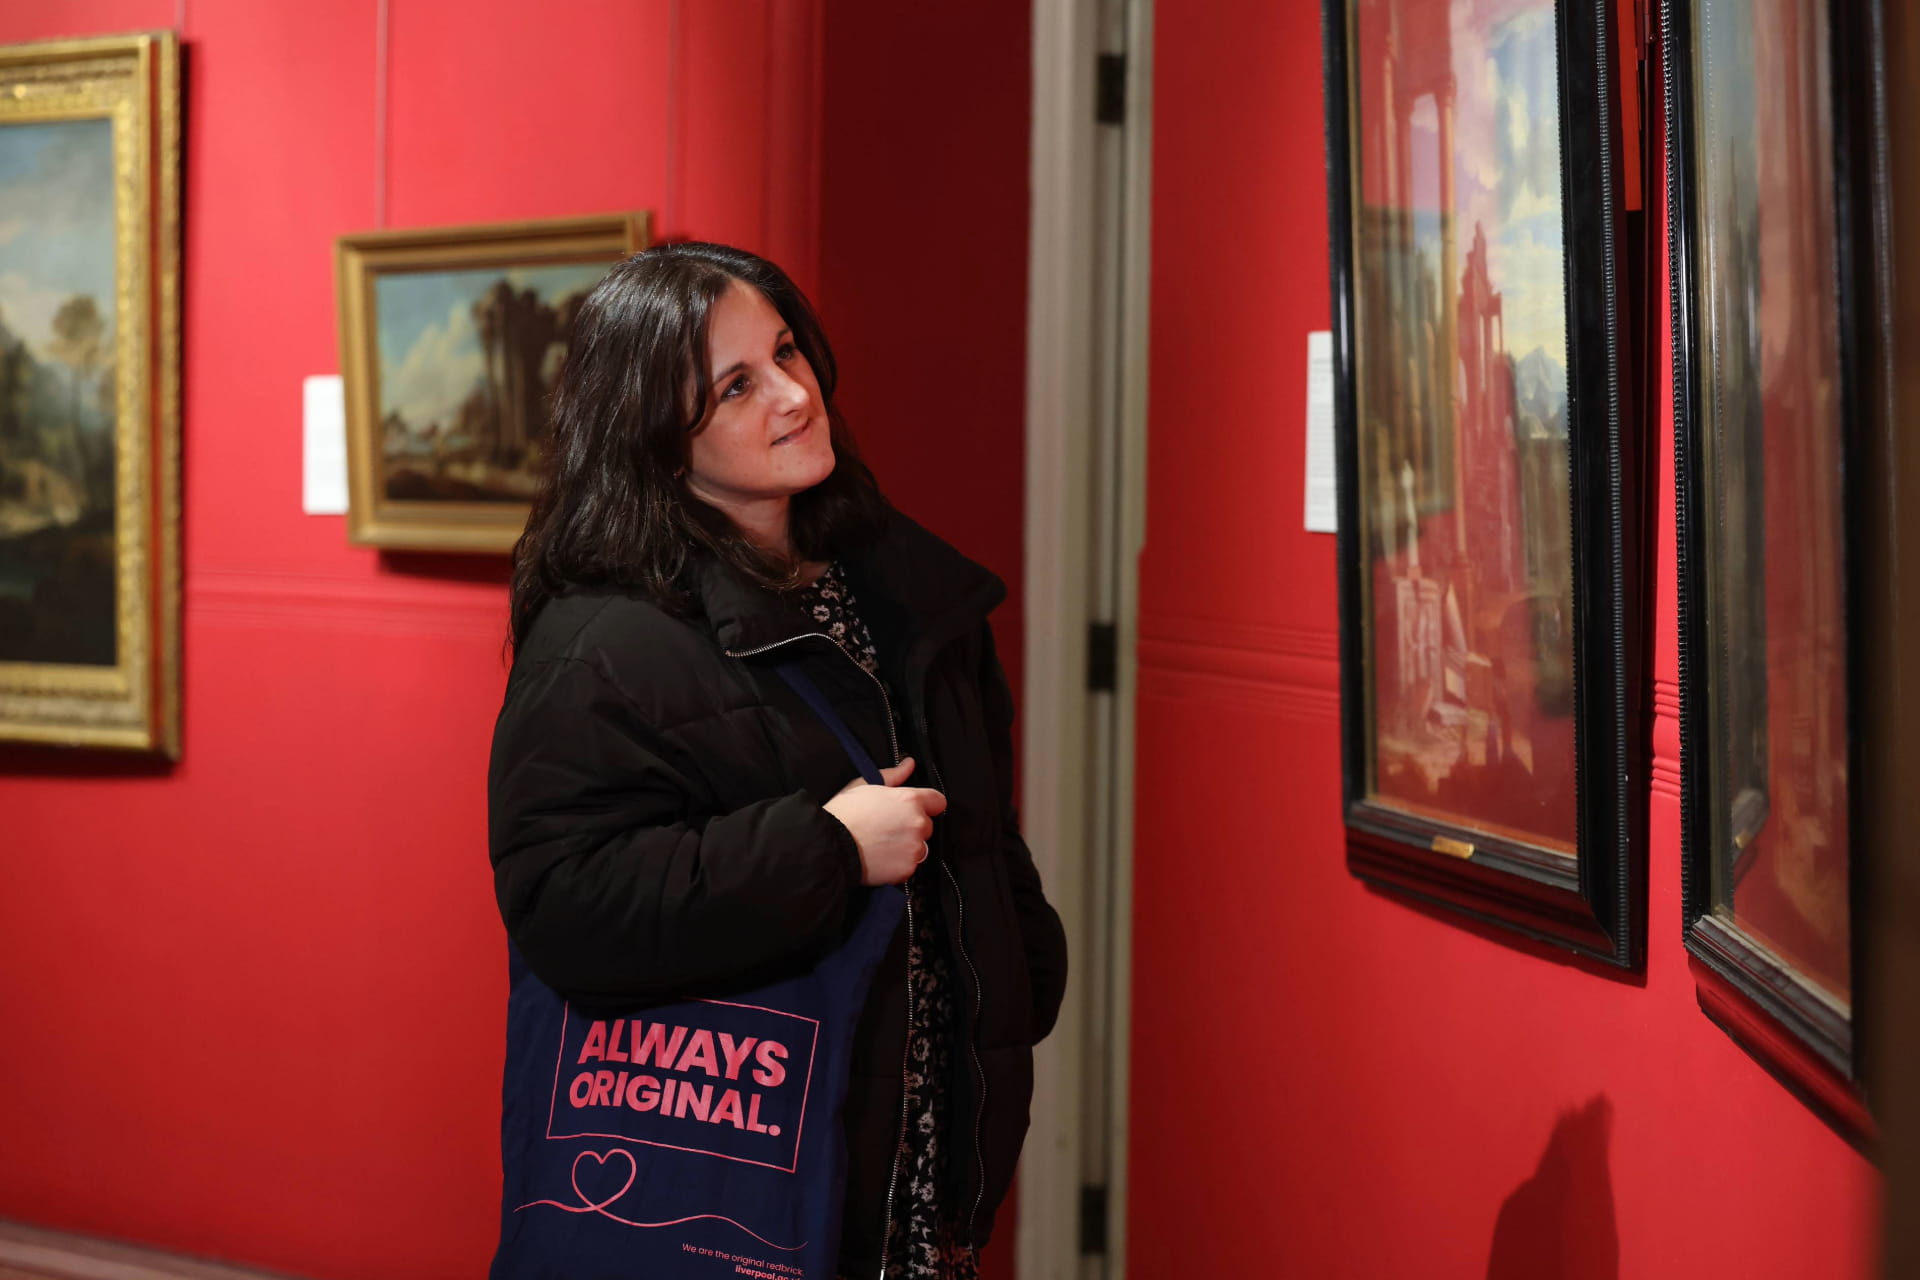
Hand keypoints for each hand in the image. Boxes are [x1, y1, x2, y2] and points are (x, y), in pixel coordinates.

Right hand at [822, 756, 947, 885]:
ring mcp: (915, 848)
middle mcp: (918, 823)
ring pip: (919, 847)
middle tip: (888, 828)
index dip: (926, 805)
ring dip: (907, 847)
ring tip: (882, 845)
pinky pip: (909, 866)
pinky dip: (898, 864)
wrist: (831, 846)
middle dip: (912, 827)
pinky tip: (881, 858)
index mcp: (910, 800)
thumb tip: (908, 765)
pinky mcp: (907, 869)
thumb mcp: (865, 785)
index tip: (916, 810)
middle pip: (927, 825)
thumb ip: (893, 775)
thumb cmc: (844, 815)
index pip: (938, 801)